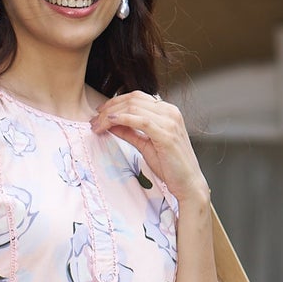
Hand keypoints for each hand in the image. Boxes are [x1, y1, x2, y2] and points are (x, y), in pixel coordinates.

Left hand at [91, 91, 208, 207]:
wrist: (188, 184)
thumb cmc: (171, 167)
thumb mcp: (146, 145)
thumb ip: (130, 132)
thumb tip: (112, 125)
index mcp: (167, 112)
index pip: (137, 98)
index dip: (115, 102)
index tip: (100, 113)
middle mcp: (170, 112)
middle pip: (133, 99)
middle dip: (109, 108)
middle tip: (94, 120)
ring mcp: (169, 122)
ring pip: (134, 107)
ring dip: (111, 115)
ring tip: (98, 125)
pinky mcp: (166, 134)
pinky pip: (141, 120)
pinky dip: (123, 119)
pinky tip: (110, 122)